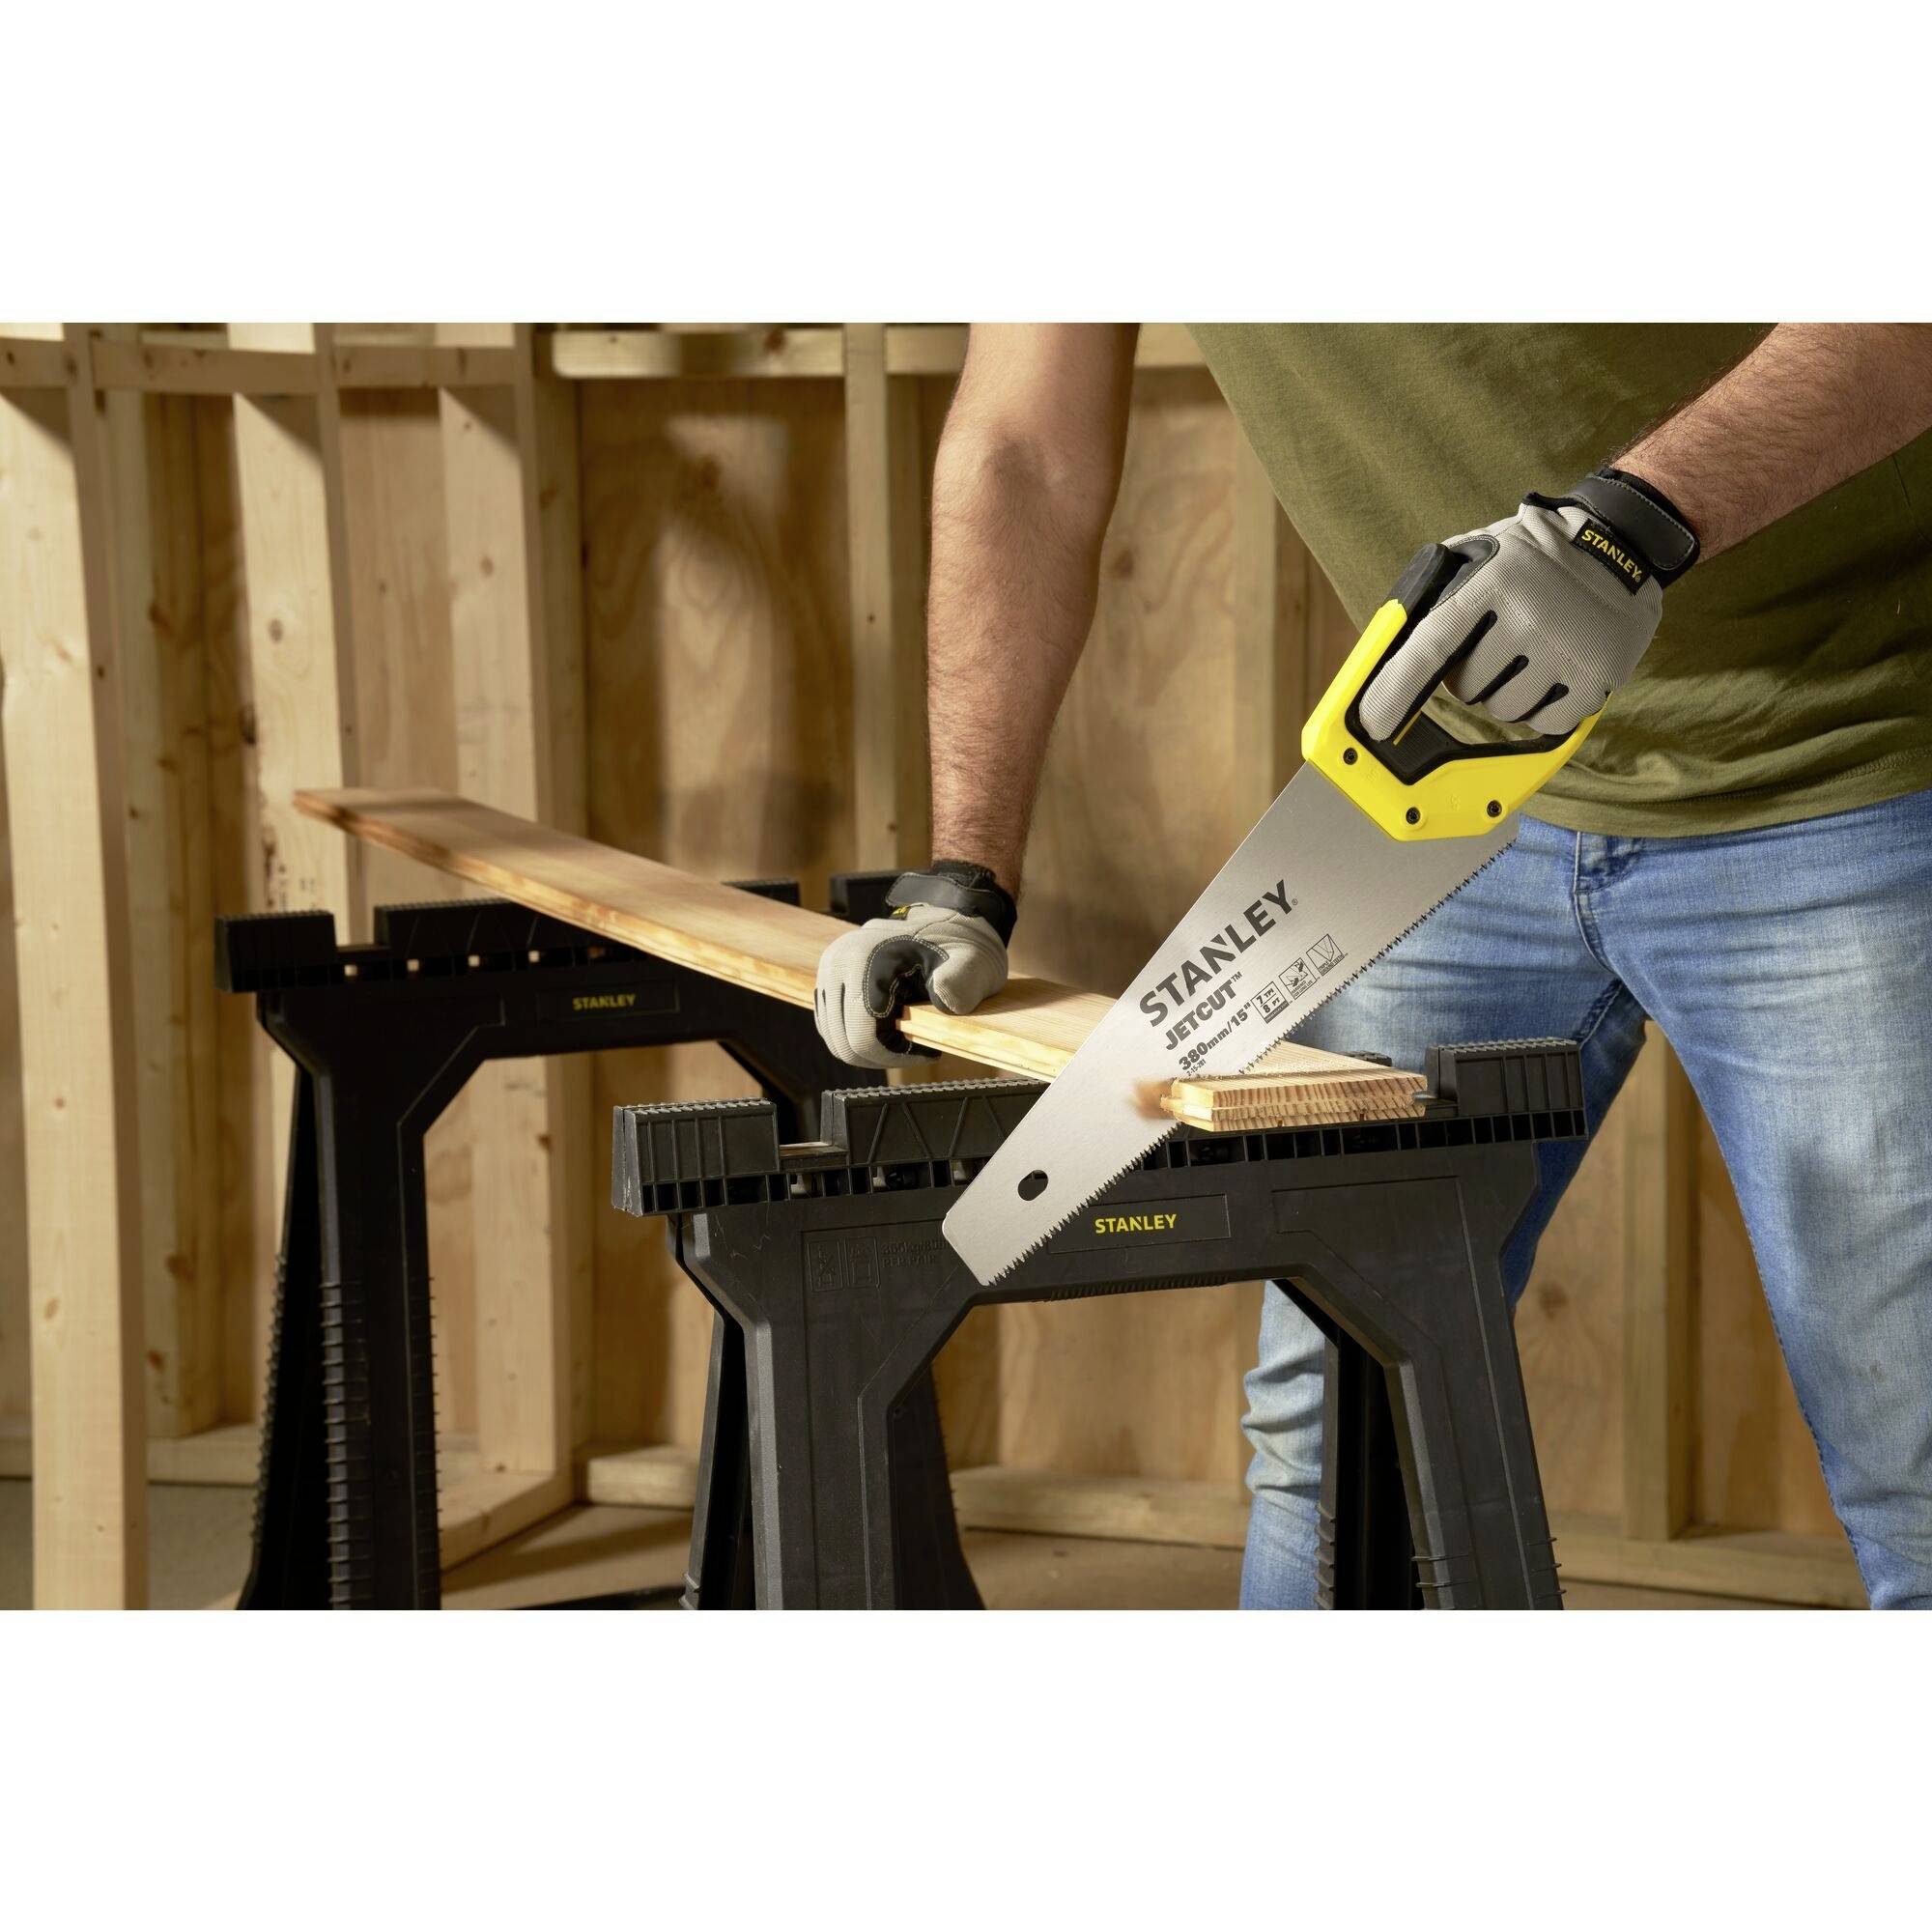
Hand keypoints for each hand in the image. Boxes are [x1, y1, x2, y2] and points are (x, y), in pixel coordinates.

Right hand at [814, 862, 1015, 1068]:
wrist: (945, 922)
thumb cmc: (959, 946)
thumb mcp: (971, 964)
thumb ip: (961, 983)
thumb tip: (945, 1000)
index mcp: (866, 959)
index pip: (862, 1038)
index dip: (896, 1055)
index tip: (928, 1048)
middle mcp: (838, 962)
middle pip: (844, 1043)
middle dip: (882, 1054)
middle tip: (917, 1044)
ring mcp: (829, 969)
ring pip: (835, 1038)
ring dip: (871, 1047)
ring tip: (906, 1033)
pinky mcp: (828, 977)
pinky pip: (833, 1026)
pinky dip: (859, 1036)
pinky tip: (890, 1027)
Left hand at [1358, 466, 1699, 743]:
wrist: (1620, 543)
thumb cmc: (1529, 558)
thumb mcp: (1478, 555)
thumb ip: (1433, 596)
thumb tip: (1384, 656)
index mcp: (1492, 583)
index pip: (1430, 648)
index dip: (1396, 690)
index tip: (1374, 722)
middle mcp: (1529, 616)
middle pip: (1467, 688)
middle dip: (1471, 676)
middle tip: (1496, 642)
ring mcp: (1567, 649)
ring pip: (1504, 709)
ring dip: (1506, 692)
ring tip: (1529, 651)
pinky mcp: (1599, 677)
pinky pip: (1546, 723)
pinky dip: (1543, 708)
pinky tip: (1555, 670)